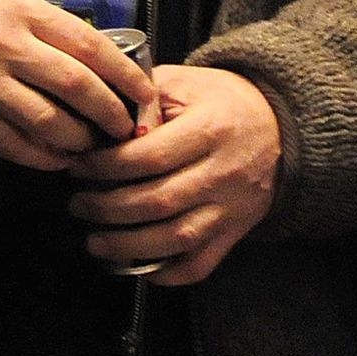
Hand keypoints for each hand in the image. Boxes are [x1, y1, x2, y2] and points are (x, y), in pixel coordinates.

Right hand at [0, 0, 156, 170]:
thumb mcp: (24, 8)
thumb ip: (62, 35)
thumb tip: (115, 71)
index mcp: (30, 15)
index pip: (90, 46)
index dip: (124, 74)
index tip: (146, 95)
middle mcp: (8, 47)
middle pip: (74, 84)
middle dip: (108, 111)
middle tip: (126, 128)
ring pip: (45, 120)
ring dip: (78, 139)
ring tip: (94, 146)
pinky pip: (12, 144)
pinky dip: (42, 156)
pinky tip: (61, 159)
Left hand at [67, 64, 281, 284]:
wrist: (279, 125)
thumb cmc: (223, 101)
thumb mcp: (187, 81)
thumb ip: (144, 95)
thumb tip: (101, 122)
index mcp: (210, 129)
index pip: (151, 156)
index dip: (107, 167)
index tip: (80, 167)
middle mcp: (224, 171)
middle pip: (157, 201)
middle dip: (107, 208)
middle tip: (77, 204)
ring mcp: (231, 207)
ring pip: (174, 239)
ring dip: (126, 247)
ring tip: (94, 240)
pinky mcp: (234, 232)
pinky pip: (199, 265)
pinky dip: (165, 273)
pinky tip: (136, 264)